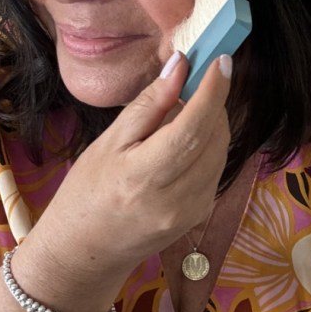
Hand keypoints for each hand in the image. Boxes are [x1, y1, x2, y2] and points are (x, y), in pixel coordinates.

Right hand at [32, 52, 232, 281]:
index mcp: (145, 177)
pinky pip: (216, 168)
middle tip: (196, 79)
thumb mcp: (109, 141)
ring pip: (220, 151)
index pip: (193, 128)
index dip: (213, 92)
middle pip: (214, 137)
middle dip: (212, 103)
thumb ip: (149, 105)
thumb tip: (180, 67)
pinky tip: (184, 141)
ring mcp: (193, 211)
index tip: (222, 61)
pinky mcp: (201, 215)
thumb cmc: (88, 191)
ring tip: (182, 112)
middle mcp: (176, 198)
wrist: (87, 250)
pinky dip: (208, 145)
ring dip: (211, 123)